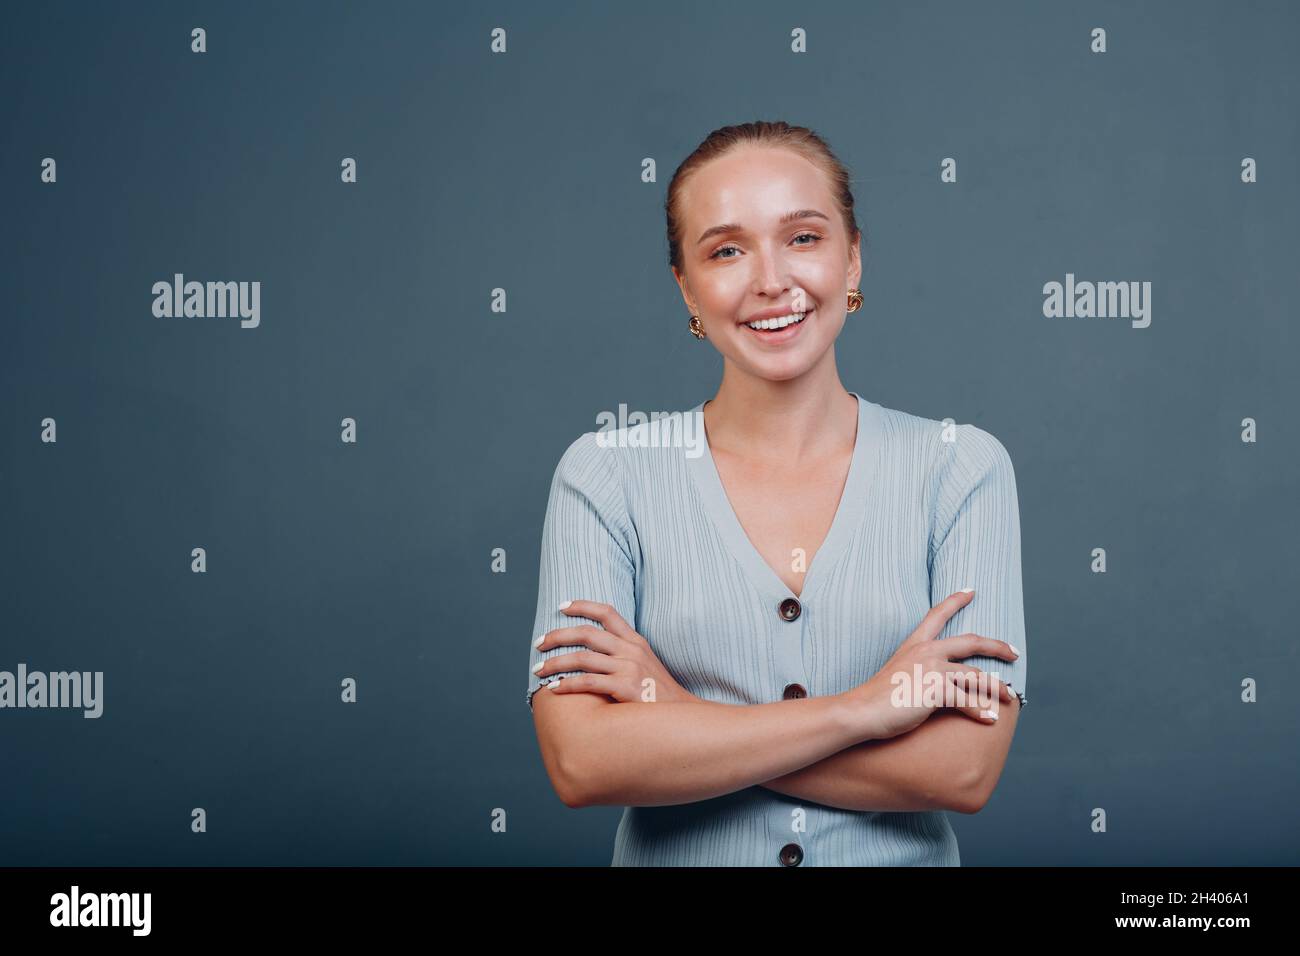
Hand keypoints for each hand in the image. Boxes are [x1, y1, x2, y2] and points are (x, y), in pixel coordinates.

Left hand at [534, 600, 697, 703]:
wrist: (682, 717)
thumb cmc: (659, 695)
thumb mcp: (646, 665)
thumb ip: (625, 654)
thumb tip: (594, 652)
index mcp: (636, 641)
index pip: (607, 612)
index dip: (582, 605)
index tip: (561, 606)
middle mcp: (631, 650)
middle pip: (586, 633)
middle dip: (557, 636)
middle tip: (538, 643)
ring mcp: (629, 668)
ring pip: (582, 658)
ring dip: (555, 663)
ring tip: (538, 670)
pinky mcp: (625, 688)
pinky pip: (588, 682)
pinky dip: (567, 684)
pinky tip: (554, 689)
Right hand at [839, 589, 1018, 739]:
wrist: (862, 710)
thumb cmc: (877, 697)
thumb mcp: (899, 674)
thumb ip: (917, 672)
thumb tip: (934, 683)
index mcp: (915, 644)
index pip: (937, 614)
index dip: (955, 601)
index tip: (971, 591)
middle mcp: (927, 651)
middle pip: (971, 641)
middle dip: (997, 646)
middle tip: (1013, 652)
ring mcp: (933, 669)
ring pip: (977, 676)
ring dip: (997, 688)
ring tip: (1009, 698)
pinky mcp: (937, 690)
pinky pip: (968, 700)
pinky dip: (981, 711)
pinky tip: (990, 719)